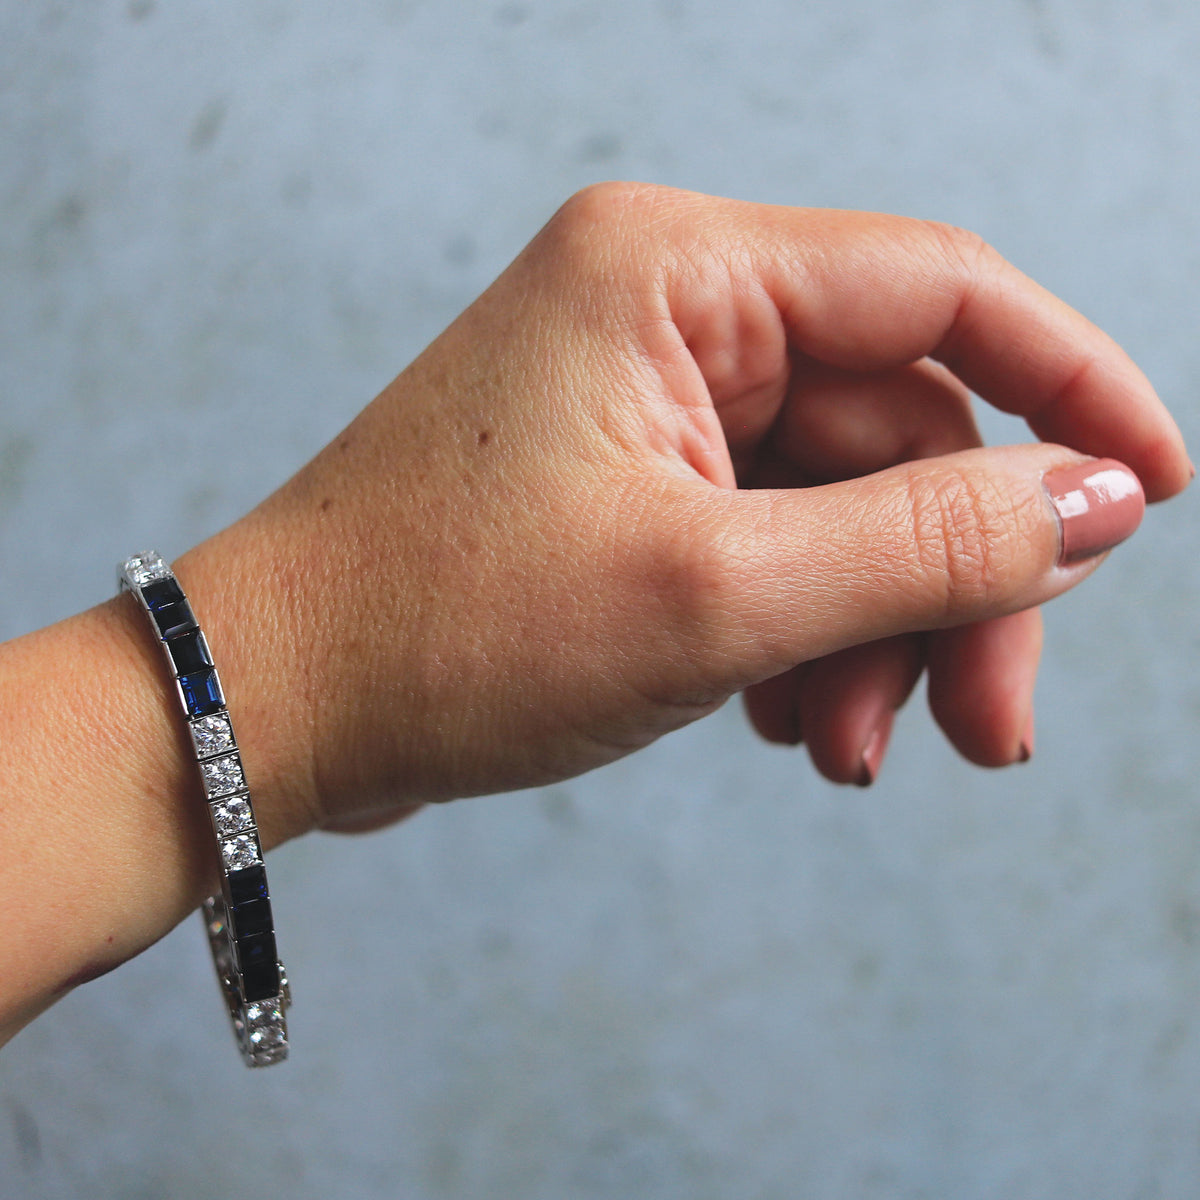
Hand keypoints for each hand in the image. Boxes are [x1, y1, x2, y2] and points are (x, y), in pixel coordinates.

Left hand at [177, 183, 1189, 835]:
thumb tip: (1097, 502)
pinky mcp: (633, 485)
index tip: (1161, 489)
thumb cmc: (449, 631)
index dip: (1073, 387)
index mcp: (676, 272)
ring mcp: (648, 402)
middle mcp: (667, 312)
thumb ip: (924, 542)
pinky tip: (779, 722)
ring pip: (841, 507)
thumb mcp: (713, 595)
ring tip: (840, 753)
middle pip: (897, 431)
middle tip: (986, 730)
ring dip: (874, 635)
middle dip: (952, 586)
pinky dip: (804, 638)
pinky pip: (774, 545)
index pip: (940, 290)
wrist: (285, 702)